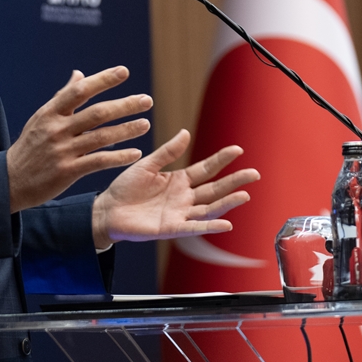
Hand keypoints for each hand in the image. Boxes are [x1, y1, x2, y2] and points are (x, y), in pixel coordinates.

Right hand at [7, 66, 151, 212]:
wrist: (10, 181)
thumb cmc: (30, 146)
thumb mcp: (41, 118)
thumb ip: (63, 97)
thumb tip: (79, 74)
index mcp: (51, 112)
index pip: (80, 91)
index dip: (102, 80)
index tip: (124, 71)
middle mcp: (57, 129)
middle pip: (97, 113)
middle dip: (124, 105)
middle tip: (147, 100)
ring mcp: (62, 150)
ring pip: (101, 137)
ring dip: (127, 130)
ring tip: (146, 124)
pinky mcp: (67, 171)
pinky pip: (98, 161)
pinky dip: (118, 157)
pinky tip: (135, 153)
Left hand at [90, 129, 258, 249]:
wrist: (108, 211)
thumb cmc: (126, 188)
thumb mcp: (147, 165)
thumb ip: (167, 152)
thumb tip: (186, 132)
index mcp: (179, 181)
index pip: (206, 169)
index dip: (221, 160)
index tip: (237, 150)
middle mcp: (184, 198)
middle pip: (214, 189)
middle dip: (234, 181)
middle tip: (254, 173)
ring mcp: (179, 214)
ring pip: (209, 208)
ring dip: (227, 203)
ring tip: (245, 194)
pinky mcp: (171, 228)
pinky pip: (194, 228)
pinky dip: (210, 226)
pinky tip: (226, 223)